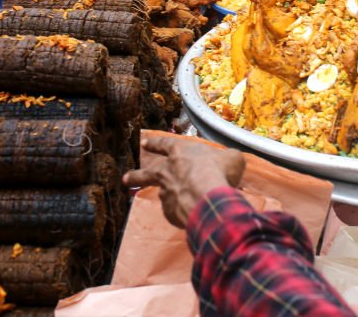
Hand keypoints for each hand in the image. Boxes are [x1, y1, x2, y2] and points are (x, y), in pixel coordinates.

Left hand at [122, 136, 245, 227]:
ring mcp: (166, 192)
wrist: (207, 198)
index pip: (164, 144)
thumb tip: (231, 161)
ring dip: (167, 196)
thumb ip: (228, 158)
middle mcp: (167, 171)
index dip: (155, 143)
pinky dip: (181, 211)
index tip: (145, 143)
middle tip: (125, 178)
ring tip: (173, 201)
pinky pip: (174, 211)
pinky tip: (190, 214)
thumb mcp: (232, 158)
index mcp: (180, 152)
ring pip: (162, 193)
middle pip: (147, 172)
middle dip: (136, 175)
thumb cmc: (218, 172)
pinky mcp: (169, 211)